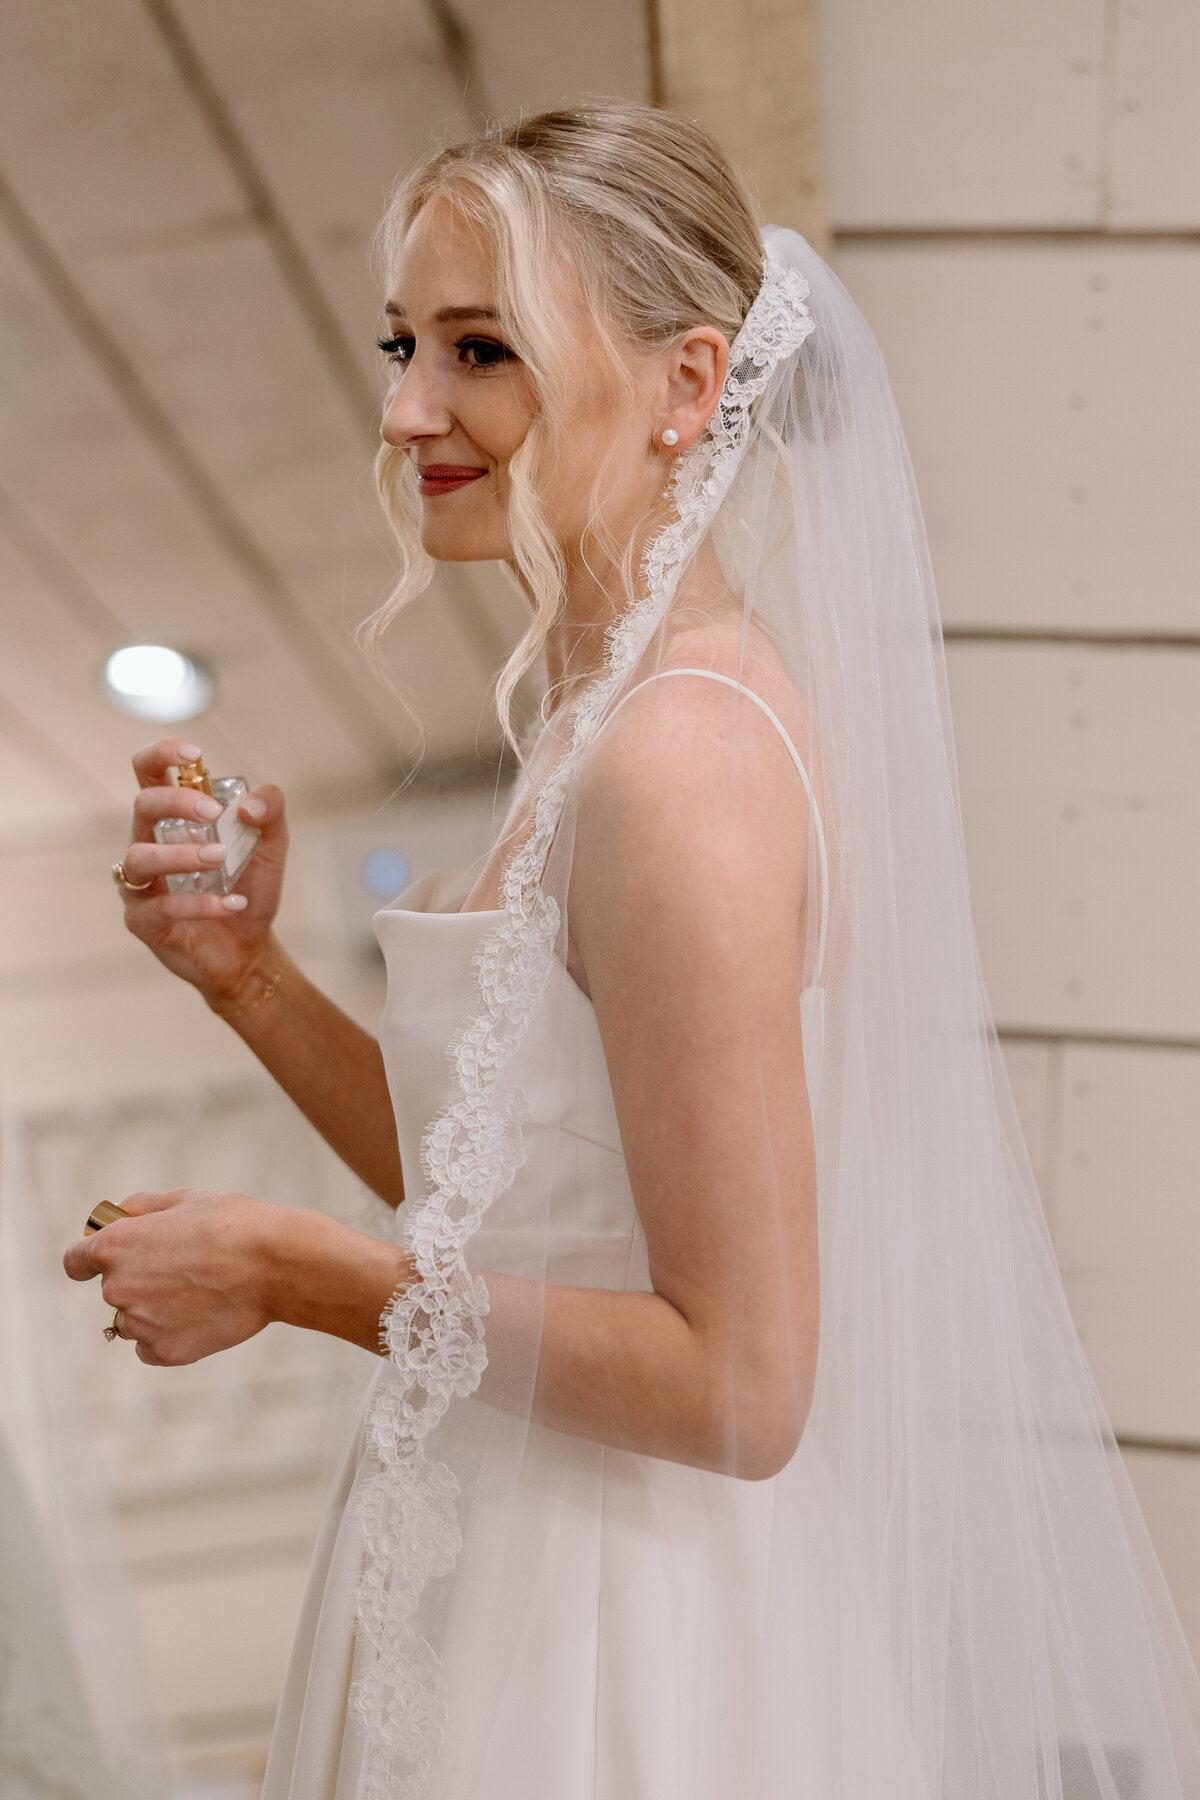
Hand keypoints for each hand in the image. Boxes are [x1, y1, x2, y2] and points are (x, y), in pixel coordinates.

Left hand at [63, 1188, 279, 1365]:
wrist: (276, 1263)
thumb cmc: (233, 1225)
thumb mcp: (184, 1200)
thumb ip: (141, 1207)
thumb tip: (119, 1214)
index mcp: (115, 1246)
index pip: (75, 1262)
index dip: (90, 1259)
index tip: (108, 1260)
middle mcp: (118, 1288)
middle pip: (113, 1290)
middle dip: (139, 1281)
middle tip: (184, 1269)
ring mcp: (140, 1324)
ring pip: (133, 1321)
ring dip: (154, 1311)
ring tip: (199, 1294)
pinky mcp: (164, 1352)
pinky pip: (150, 1348)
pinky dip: (169, 1336)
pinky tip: (200, 1316)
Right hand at [117, 737, 288, 1011]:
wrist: (249, 950)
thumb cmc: (248, 889)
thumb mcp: (271, 847)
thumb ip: (271, 813)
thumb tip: (250, 804)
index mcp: (172, 819)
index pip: (149, 773)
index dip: (162, 755)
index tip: (193, 754)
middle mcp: (148, 844)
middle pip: (142, 806)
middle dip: (176, 802)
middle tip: (212, 812)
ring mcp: (141, 883)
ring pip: (140, 857)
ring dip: (181, 855)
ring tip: (220, 859)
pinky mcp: (143, 921)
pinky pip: (161, 907)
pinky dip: (200, 902)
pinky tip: (233, 903)